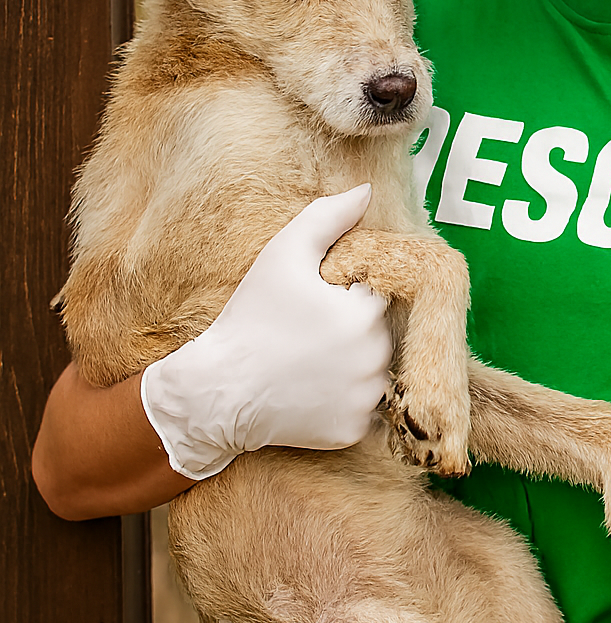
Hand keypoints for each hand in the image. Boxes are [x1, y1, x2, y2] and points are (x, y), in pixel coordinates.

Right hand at [141, 186, 392, 479]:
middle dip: (352, 327)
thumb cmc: (250, 318)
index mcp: (367, 314)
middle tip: (307, 330)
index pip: (377, 291)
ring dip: (352, 363)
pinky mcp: (352, 431)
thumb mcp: (282, 255)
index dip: (348, 291)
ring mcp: (366, 399)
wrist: (218, 391)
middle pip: (379, 332)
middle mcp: (376, 359)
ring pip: (374, 370)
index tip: (318, 300)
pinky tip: (310, 389)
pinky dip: (342, 399)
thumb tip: (366, 191)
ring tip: (309, 359)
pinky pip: (361, 408)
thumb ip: (327, 218)